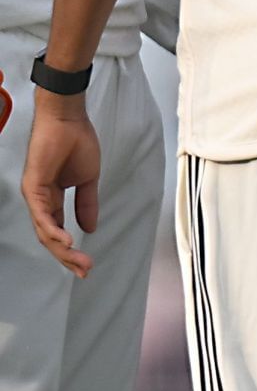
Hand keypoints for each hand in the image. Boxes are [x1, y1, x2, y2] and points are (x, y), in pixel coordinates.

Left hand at [21, 93, 101, 276]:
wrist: (69, 120)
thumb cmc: (77, 142)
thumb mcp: (88, 179)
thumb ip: (87, 203)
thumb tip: (90, 227)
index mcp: (52, 199)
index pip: (58, 232)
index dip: (72, 251)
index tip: (87, 265)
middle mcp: (40, 201)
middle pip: (50, 237)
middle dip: (68, 257)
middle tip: (85, 270)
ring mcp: (35, 195)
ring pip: (45, 231)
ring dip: (62, 249)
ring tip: (78, 260)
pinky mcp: (33, 187)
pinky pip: (42, 215)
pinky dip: (53, 230)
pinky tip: (66, 241)